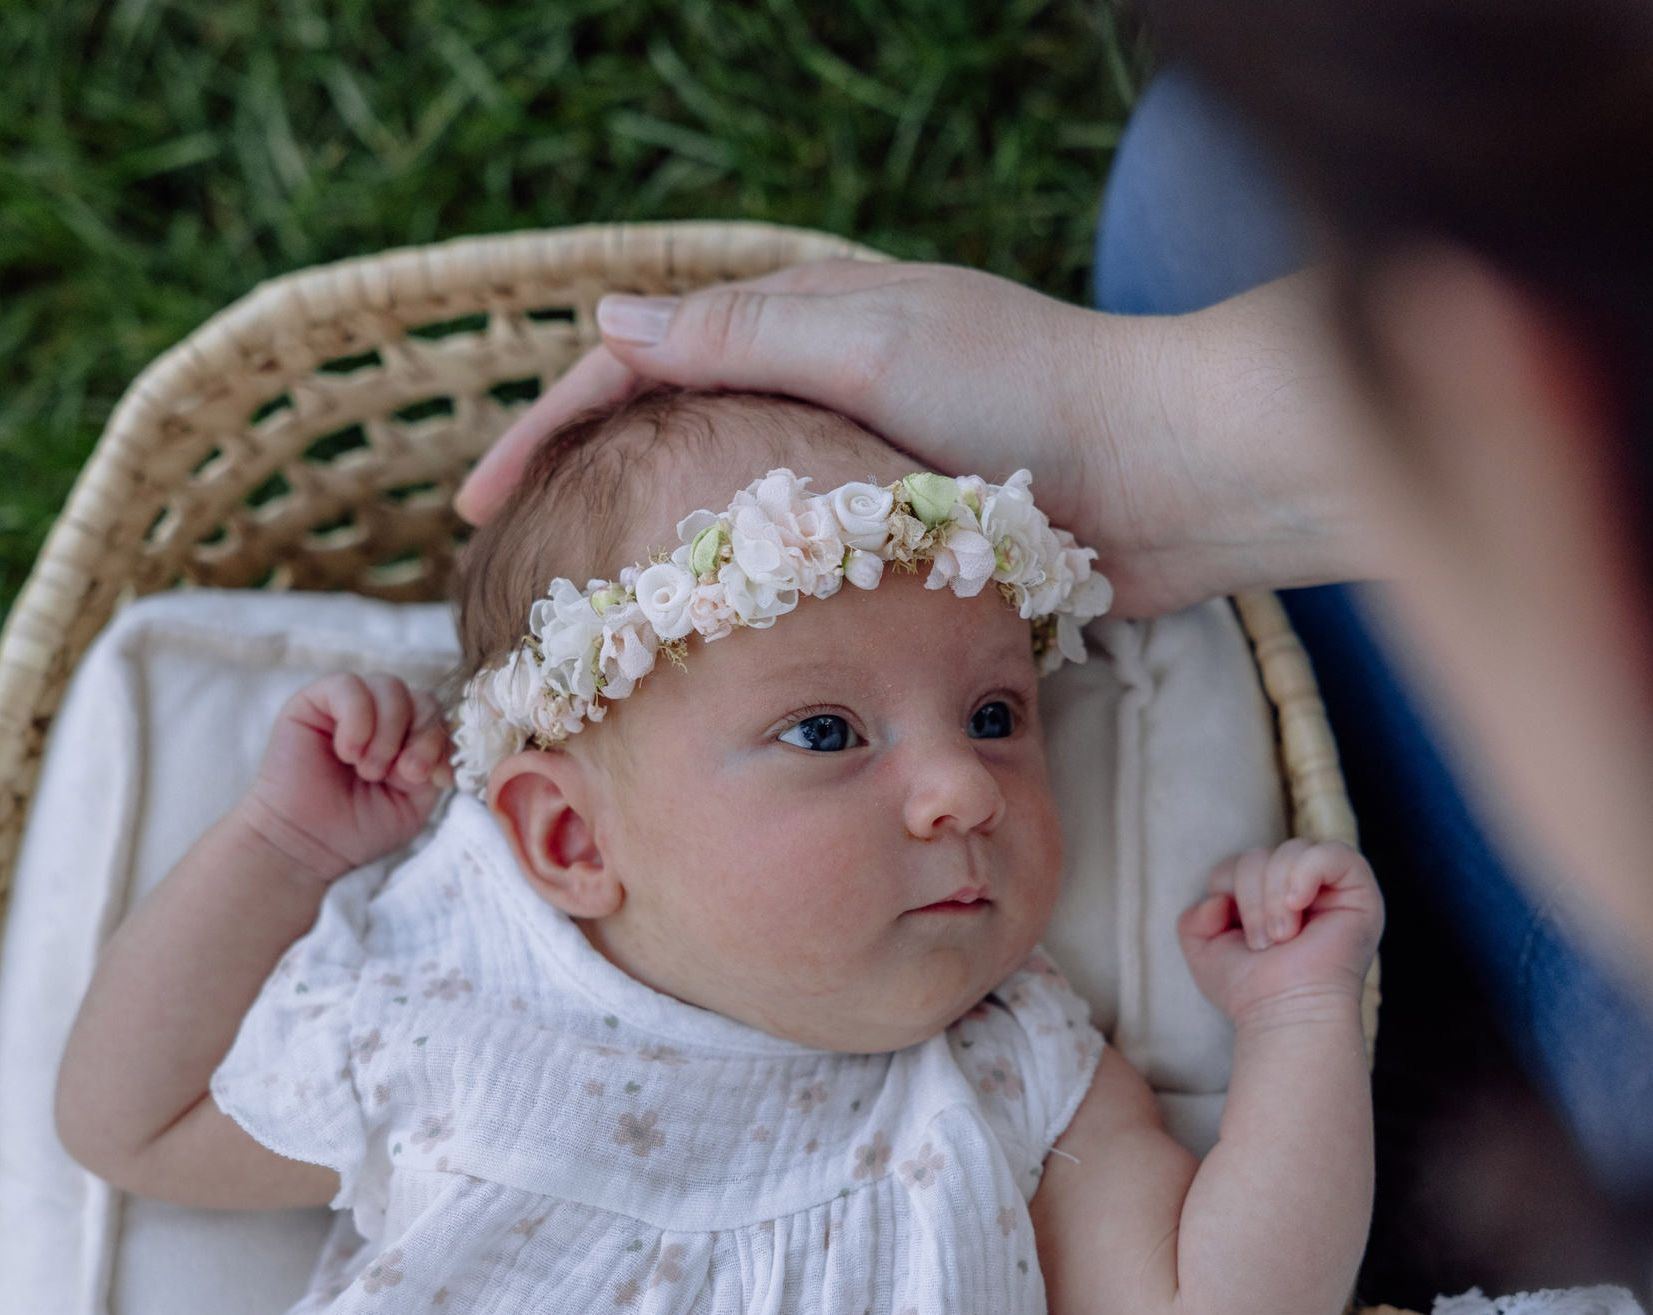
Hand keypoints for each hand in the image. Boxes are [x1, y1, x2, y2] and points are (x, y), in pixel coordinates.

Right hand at [238, 673, 450, 883]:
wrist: (304, 845)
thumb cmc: (355, 829)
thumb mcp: (412, 804)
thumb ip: (433, 766)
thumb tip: (440, 738)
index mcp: (407, 740)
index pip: (440, 718)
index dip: (441, 742)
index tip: (431, 778)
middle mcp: (381, 718)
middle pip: (421, 697)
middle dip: (420, 736)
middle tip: (400, 774)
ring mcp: (349, 706)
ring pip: (390, 686)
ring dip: (388, 732)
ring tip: (367, 770)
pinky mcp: (314, 701)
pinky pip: (350, 686)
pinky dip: (358, 720)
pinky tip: (348, 752)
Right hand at [455, 262, 1373, 614]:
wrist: (1174, 472)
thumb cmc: (1030, 389)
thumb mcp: (871, 341)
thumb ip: (742, 335)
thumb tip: (608, 320)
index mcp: (805, 326)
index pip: (638, 368)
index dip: (548, 433)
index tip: (478, 508)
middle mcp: (824, 393)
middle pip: (669, 445)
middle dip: (583, 502)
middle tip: (509, 578)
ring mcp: (864, 474)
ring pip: (725, 519)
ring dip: (651, 564)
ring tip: (578, 631)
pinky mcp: (909, 545)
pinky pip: (797, 575)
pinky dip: (735, 607)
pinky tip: (697, 656)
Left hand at [1178, 838, 1383, 1032]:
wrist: (1285, 1014)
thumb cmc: (1251, 991)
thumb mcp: (1205, 951)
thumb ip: (1193, 918)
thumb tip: (1217, 898)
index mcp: (1269, 898)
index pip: (1240, 860)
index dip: (1227, 885)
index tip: (1235, 932)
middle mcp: (1302, 889)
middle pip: (1262, 854)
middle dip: (1252, 898)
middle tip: (1264, 943)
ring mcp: (1332, 889)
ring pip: (1292, 851)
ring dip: (1274, 896)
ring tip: (1283, 937)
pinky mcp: (1359, 890)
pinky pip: (1332, 852)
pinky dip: (1305, 873)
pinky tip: (1297, 904)